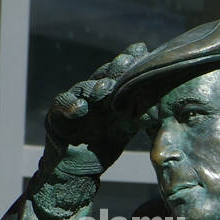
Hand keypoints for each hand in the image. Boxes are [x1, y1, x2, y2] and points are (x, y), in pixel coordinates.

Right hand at [43, 42, 149, 175]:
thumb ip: (138, 114)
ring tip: (106, 88)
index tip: (143, 50)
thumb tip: (163, 106)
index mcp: (107, 96)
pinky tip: (80, 107)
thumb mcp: (124, 128)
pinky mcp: (56, 118)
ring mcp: (72, 104)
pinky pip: (62, 108)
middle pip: (101, 77)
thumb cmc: (102, 146)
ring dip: (95, 89)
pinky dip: (70, 107)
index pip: (118, 75)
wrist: (78, 169)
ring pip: (83, 90)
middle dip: (114, 69)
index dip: (129, 62)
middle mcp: (89, 95)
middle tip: (127, 61)